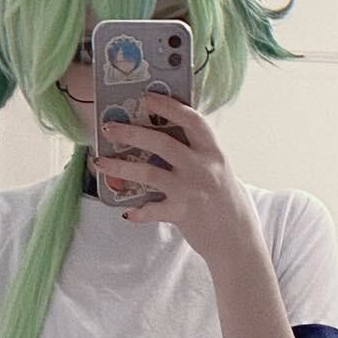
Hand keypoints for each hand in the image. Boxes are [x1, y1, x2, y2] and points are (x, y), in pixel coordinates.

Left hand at [96, 92, 254, 261]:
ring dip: (120, 167)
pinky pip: (152, 210)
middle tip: (108, 126)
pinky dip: (138, 212)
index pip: (191, 120)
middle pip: (162, 142)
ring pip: (148, 173)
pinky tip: (126, 212)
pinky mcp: (181, 213)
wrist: (238, 241)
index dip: (168, 106)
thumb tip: (170, 140)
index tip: (147, 96)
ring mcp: (190, 190)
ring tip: (99, 161)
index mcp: (213, 152)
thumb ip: (199, 155)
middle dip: (132, 132)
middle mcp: (202, 167)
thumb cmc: (229, 203)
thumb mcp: (219, 171)